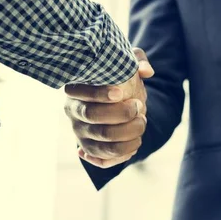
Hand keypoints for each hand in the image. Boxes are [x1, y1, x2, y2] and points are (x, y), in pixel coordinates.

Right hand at [64, 48, 153, 168]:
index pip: (82, 93)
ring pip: (102, 141)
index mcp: (76, 89)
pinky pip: (104, 160)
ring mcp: (80, 133)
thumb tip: (146, 72)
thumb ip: (137, 60)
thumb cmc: (117, 78)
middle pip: (93, 117)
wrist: (115, 102)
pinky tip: (136, 141)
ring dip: (128, 134)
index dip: (100, 94)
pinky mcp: (89, 150)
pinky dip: (123, 153)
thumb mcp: (125, 63)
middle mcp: (73, 112)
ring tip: (143, 122)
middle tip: (139, 106)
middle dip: (121, 114)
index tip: (120, 93)